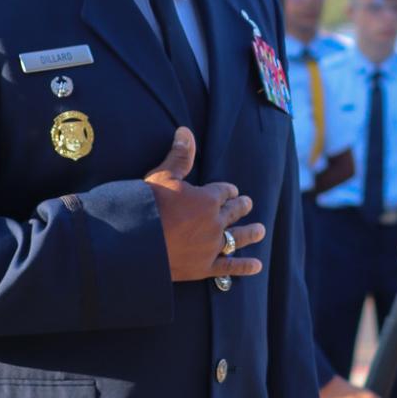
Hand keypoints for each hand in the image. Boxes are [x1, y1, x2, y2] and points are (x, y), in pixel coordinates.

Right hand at [145, 127, 264, 282]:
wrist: (136, 241)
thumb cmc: (148, 206)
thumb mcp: (162, 176)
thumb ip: (179, 156)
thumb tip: (185, 131)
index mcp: (207, 199)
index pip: (223, 192)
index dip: (228, 190)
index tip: (232, 191)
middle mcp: (214, 222)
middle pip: (233, 212)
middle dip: (241, 207)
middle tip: (248, 204)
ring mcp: (211, 246)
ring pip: (237, 237)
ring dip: (251, 233)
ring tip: (261, 230)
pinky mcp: (204, 267)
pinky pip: (229, 267)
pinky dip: (244, 266)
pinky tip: (257, 266)